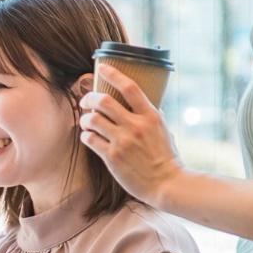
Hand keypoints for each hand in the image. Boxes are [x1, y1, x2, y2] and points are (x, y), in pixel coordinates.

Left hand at [78, 64, 184, 207]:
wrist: (167, 184)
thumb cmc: (166, 157)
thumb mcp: (164, 130)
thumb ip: (151, 116)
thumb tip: (143, 102)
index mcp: (151, 116)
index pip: (130, 87)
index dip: (113, 74)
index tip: (102, 68)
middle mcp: (136, 126)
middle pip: (105, 100)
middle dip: (90, 98)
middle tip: (85, 101)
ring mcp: (123, 141)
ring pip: (93, 119)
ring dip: (85, 118)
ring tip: (86, 122)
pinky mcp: (113, 157)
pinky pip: (90, 139)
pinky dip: (86, 135)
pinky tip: (88, 136)